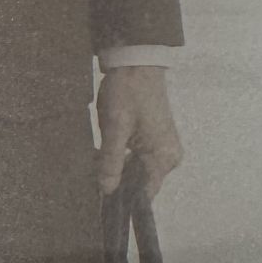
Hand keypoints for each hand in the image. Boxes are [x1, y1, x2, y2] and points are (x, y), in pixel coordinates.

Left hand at [95, 65, 183, 199]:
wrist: (136, 63)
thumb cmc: (127, 92)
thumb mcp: (114, 128)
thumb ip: (111, 161)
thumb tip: (107, 190)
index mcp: (163, 157)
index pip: (144, 193)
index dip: (122, 198)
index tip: (100, 200)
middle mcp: (169, 157)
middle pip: (140, 183)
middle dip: (116, 180)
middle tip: (92, 174)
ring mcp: (163, 148)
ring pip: (137, 170)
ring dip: (117, 168)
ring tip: (96, 160)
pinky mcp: (156, 139)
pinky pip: (138, 158)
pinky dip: (122, 158)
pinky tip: (105, 152)